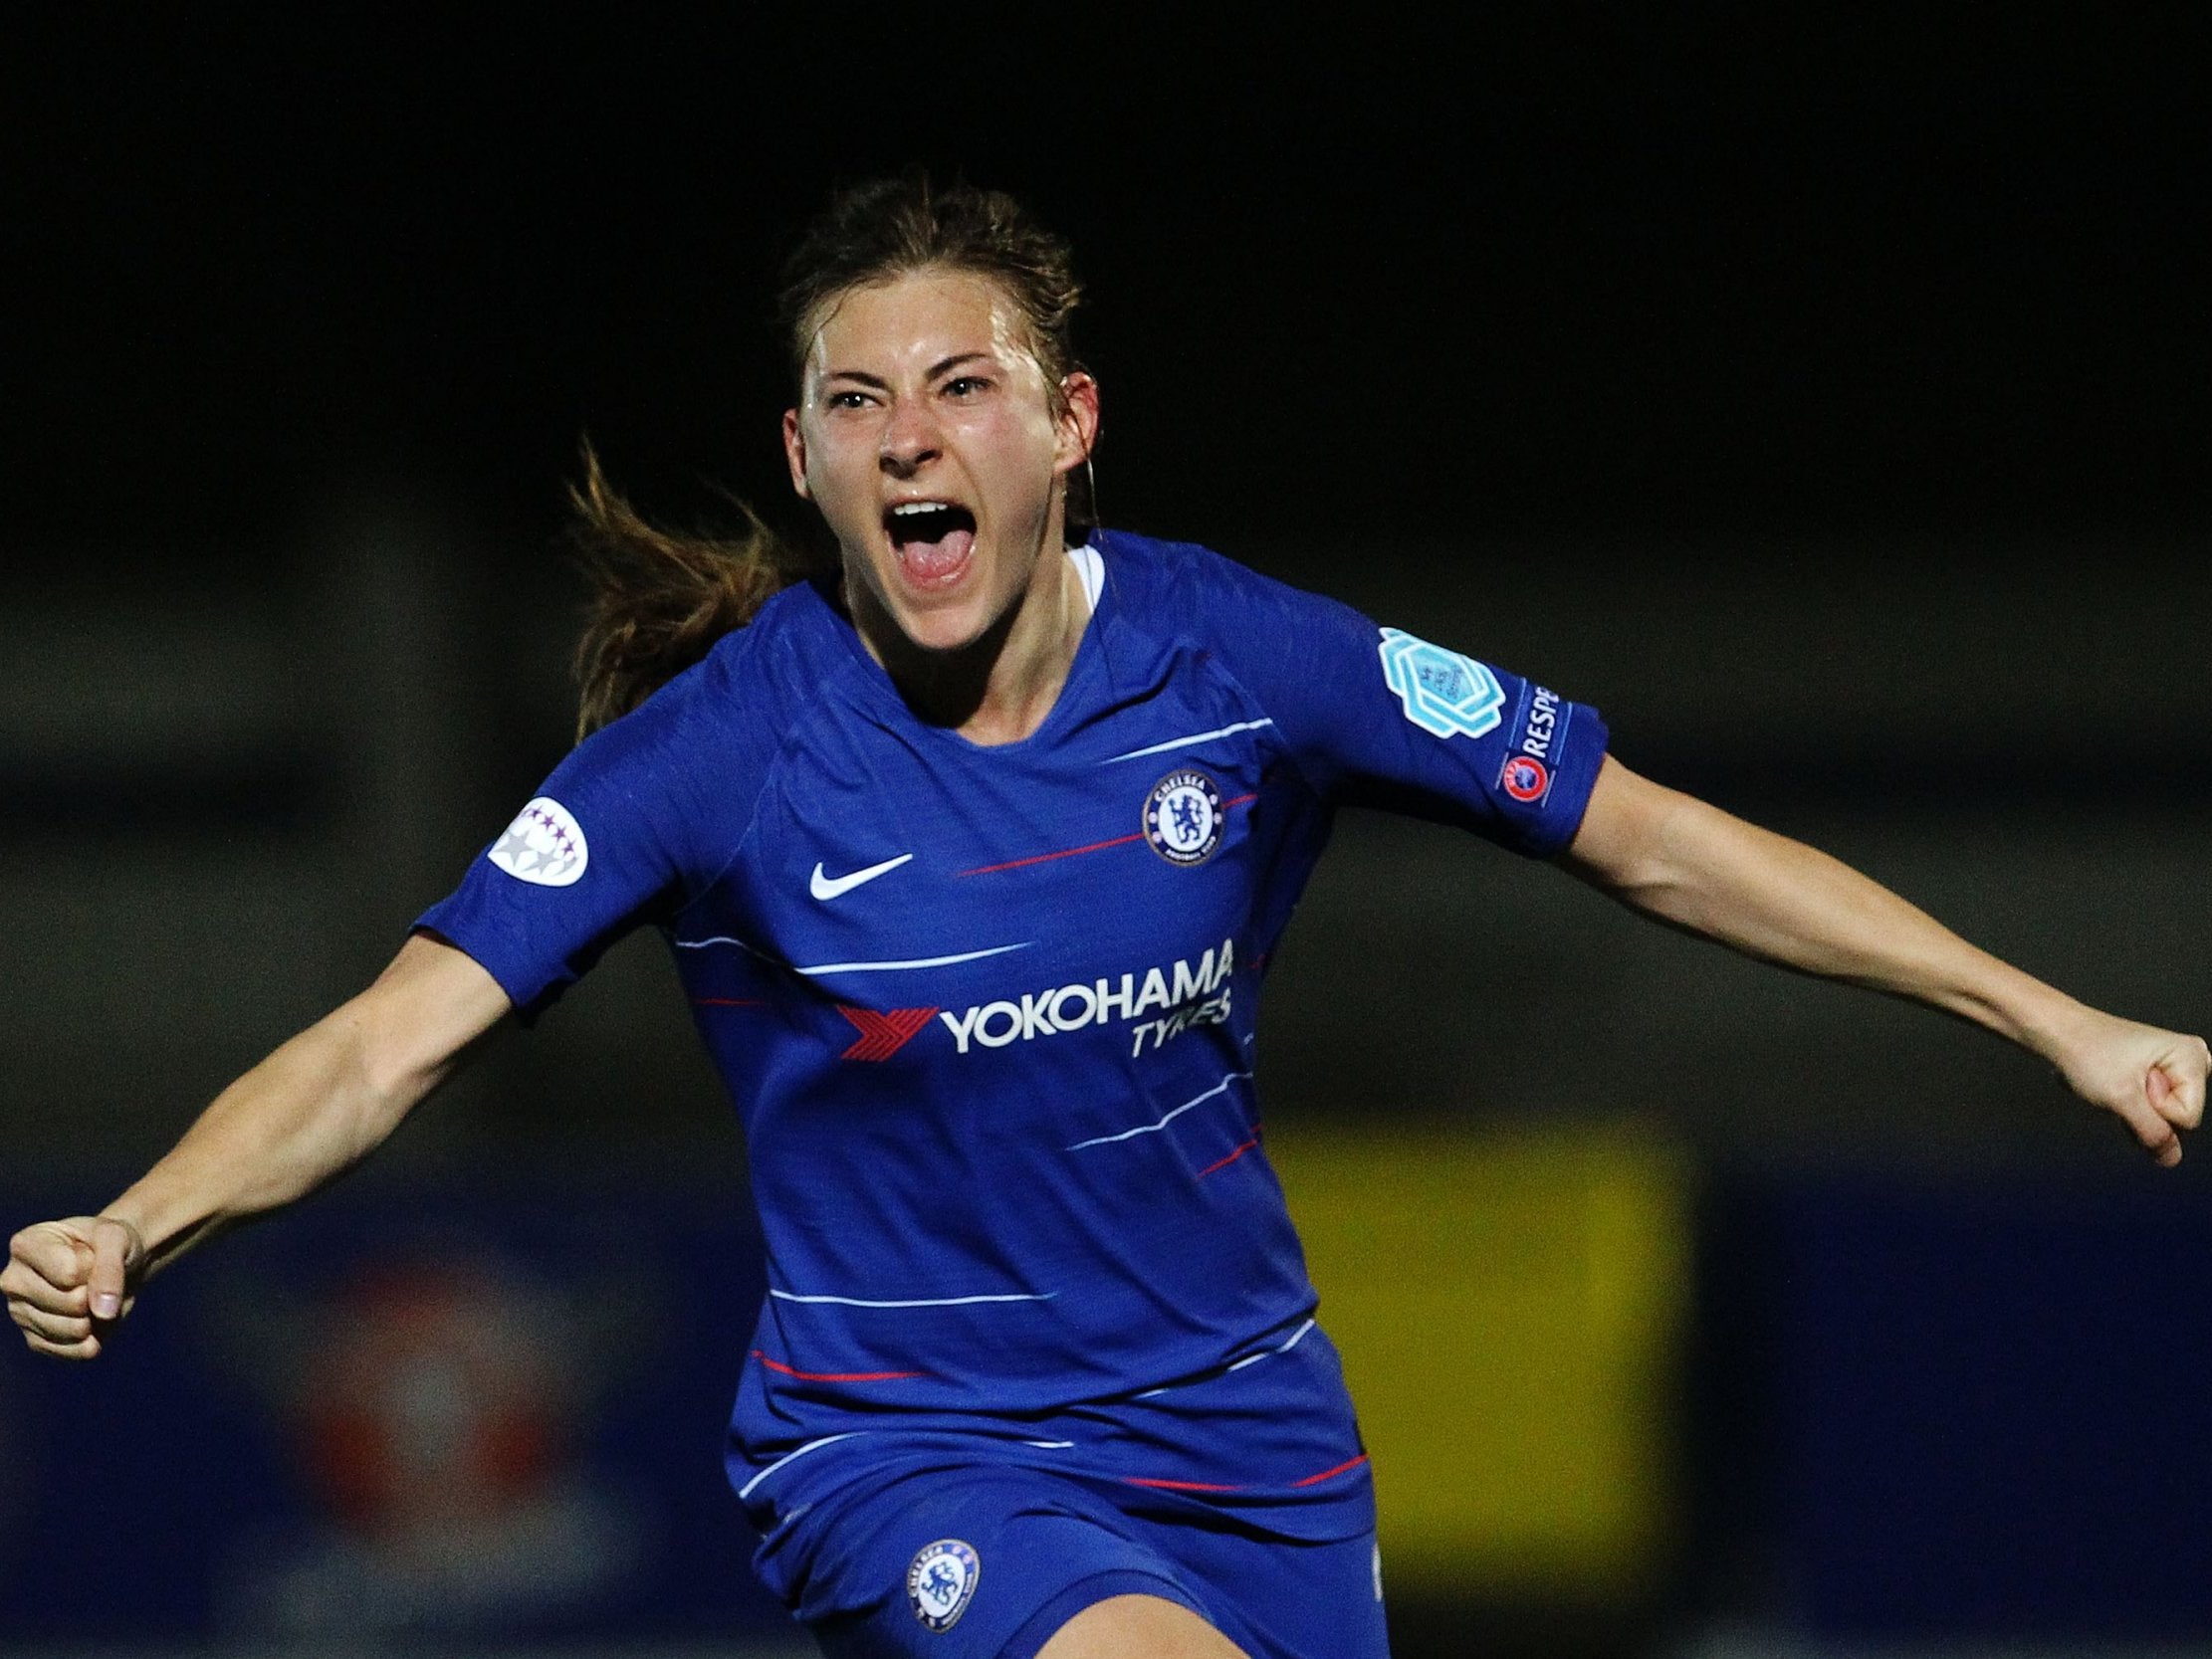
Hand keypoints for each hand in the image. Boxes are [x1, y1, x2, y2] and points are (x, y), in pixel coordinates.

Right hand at [3, 1216, 145, 1359]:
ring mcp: (21, 1314)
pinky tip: (91, 1319)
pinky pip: (74, 1352)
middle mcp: (13, 1282)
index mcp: (25, 1246)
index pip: (70, 1273)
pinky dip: (94, 1338)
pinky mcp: (35, 1341)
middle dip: (95, 1293)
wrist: (117, 1262)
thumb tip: (103, 1312)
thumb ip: (110, 1268)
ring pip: (74, 1330)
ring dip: (97, 1316)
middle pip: (72, 1303)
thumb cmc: (111, 1243)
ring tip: (91, 1296)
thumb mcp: (117, 1238)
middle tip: (92, 1278)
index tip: (91, 1254)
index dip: (95, 1266)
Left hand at [2055, 1012, 2209, 1167]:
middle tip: (2121, 1087)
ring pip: (2164, 1119)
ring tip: (2116, 1088)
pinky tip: (2116, 1092)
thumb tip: (2171, 1158)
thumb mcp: (2122, 1098)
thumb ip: (2152, 1133)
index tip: (2130, 1084)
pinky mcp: (2157, 1078)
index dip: (2154, 1111)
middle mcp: (2190, 1061)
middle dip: (2146, 1115)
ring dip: (2136, 1115)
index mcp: (2192, 1056)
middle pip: (2180, 1120)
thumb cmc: (2087, 1053)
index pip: (2187, 1118)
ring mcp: (2174, 1069)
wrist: (2059, 1035)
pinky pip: (2152, 1111)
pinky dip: (2131, 1110)